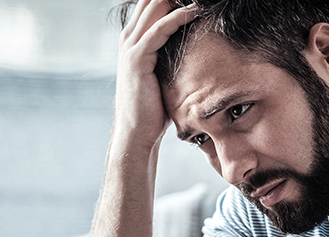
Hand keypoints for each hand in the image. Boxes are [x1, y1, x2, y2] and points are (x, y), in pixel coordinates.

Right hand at [113, 0, 196, 155]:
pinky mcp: (137, 58)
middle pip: (150, 0)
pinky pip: (159, 29)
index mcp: (134, 38)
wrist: (137, 131)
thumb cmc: (153, 106)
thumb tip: (195, 46)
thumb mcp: (162, 73)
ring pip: (154, 7)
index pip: (151, 4)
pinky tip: (194, 11)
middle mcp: (129, 37)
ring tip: (200, 0)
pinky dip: (177, 17)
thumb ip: (171, 54)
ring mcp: (130, 46)